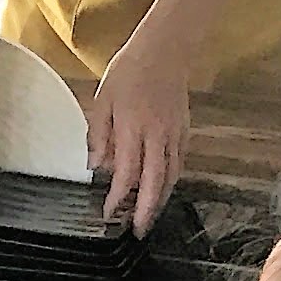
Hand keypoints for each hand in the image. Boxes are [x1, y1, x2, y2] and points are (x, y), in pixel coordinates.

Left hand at [84, 29, 192, 234]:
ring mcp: (174, 134)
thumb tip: (96, 166)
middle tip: (138, 231)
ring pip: (170, 176)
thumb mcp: (102, 100)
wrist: (166, 50)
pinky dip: (170, 181)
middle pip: (154, 182)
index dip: (118, 197)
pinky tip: (161, 190)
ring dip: (160, 200)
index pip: (126, 173)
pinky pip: (178, 163)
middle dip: (146, 211)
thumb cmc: (130, 71)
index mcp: (132, 127)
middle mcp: (156, 135)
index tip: (109, 213)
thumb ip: (98, 135)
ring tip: (149, 217)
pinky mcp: (184, 131)